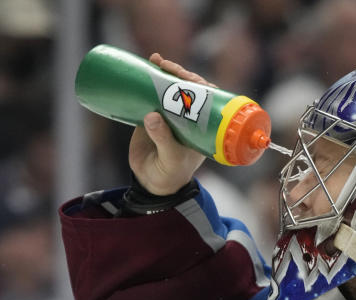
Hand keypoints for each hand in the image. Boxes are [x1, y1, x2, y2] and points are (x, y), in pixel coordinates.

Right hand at [128, 53, 209, 195]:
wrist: (150, 183)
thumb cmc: (170, 174)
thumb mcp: (170, 158)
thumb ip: (163, 139)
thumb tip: (152, 116)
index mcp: (202, 127)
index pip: (208, 100)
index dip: (201, 86)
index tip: (191, 78)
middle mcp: (188, 118)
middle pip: (189, 89)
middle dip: (181, 74)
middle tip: (168, 66)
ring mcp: (170, 115)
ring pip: (171, 88)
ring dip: (166, 71)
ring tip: (157, 60)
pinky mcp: (151, 115)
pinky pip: (152, 94)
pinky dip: (150, 79)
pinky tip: (147, 64)